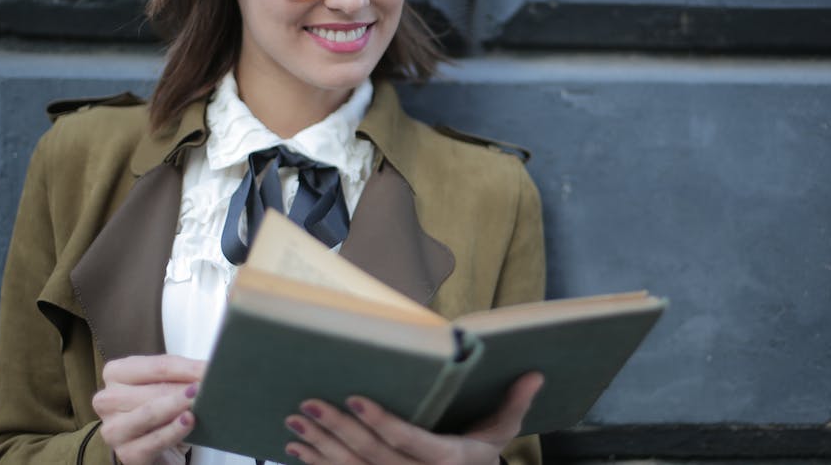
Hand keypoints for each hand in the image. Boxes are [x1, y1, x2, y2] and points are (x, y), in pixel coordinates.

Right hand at [92, 354, 206, 464]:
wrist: (160, 451)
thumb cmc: (163, 414)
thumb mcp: (171, 388)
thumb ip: (184, 376)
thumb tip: (210, 369)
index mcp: (116, 374)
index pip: (157, 367)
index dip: (188, 368)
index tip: (212, 368)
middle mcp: (108, 400)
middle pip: (154, 390)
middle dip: (185, 387)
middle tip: (212, 385)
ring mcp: (114, 429)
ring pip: (149, 413)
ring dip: (178, 405)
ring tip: (200, 400)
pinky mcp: (126, 454)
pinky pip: (153, 440)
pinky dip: (174, 430)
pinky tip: (189, 421)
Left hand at [283, 371, 543, 464]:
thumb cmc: (481, 460)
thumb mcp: (501, 435)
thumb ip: (514, 405)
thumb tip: (535, 374)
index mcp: (447, 461)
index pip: (408, 441)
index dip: (380, 422)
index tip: (355, 399)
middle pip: (372, 456)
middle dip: (337, 431)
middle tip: (309, 405)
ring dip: (320, 448)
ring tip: (294, 423)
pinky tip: (296, 451)